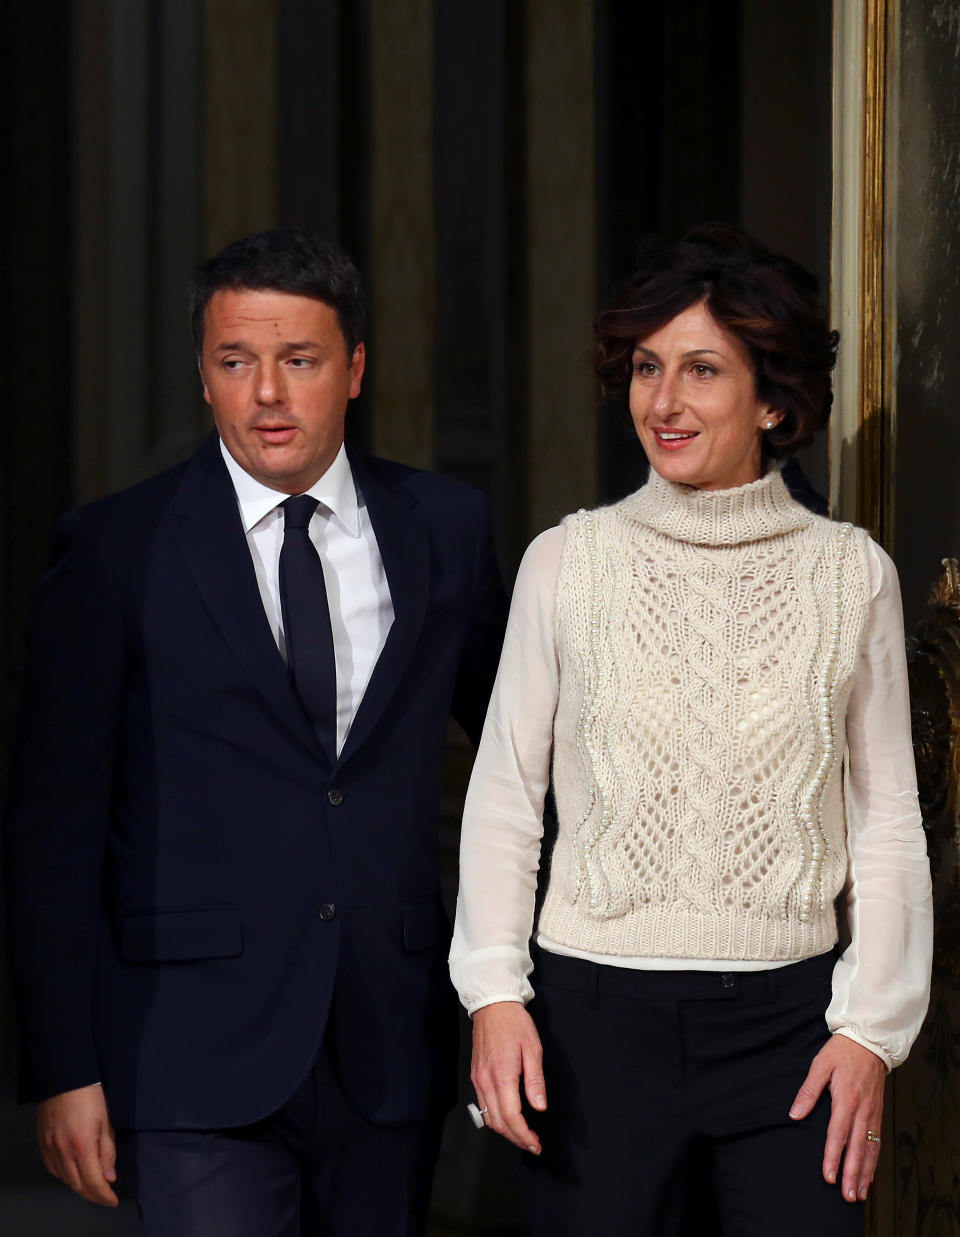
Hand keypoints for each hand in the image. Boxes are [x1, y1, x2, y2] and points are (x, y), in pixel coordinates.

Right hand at [37, 1084, 118, 1206]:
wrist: (64, 1079)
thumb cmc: (91, 1097)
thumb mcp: (106, 1122)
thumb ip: (107, 1151)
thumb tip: (109, 1177)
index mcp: (82, 1146)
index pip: (93, 1182)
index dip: (104, 1195)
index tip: (114, 1200)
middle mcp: (63, 1153)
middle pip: (78, 1185)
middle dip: (93, 1195)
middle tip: (106, 1197)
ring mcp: (50, 1150)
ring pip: (65, 1179)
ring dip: (80, 1187)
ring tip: (94, 1187)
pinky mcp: (43, 1146)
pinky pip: (54, 1170)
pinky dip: (67, 1177)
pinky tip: (76, 1174)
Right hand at [471, 1001, 546, 1153]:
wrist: (492, 1006)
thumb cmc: (515, 1024)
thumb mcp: (533, 1048)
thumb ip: (535, 1080)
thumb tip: (539, 1106)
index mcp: (502, 1074)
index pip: (511, 1116)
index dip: (523, 1134)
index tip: (536, 1144)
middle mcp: (485, 1081)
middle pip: (498, 1122)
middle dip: (515, 1138)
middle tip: (532, 1144)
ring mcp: (478, 1079)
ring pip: (488, 1116)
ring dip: (505, 1131)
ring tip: (522, 1134)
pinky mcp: (475, 1076)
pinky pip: (483, 1105)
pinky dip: (495, 1118)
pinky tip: (508, 1118)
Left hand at [789, 1034, 885, 1202]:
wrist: (869, 1042)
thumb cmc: (842, 1052)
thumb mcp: (820, 1065)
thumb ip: (808, 1091)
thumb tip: (795, 1114)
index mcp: (846, 1099)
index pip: (838, 1134)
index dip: (833, 1156)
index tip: (828, 1176)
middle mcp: (862, 1110)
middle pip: (857, 1148)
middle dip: (852, 1174)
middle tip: (847, 1196)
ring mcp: (872, 1113)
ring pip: (870, 1149)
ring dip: (865, 1172)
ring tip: (859, 1193)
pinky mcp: (877, 1113)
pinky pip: (876, 1141)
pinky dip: (874, 1161)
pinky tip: (869, 1174)